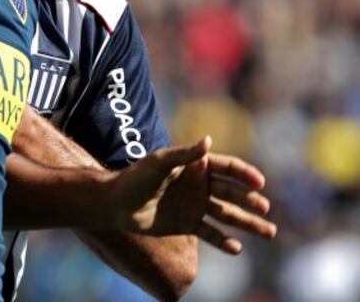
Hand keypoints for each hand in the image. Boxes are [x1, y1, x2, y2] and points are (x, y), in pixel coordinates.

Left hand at [112, 136, 275, 253]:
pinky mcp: (187, 224)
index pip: (227, 168)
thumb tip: (208, 139)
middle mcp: (199, 185)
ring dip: (248, 223)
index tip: (259, 182)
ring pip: (228, 215)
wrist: (115, 203)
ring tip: (270, 232)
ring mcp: (195, 205)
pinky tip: (236, 248)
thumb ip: (184, 154)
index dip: (245, 174)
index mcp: (195, 166)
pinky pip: (211, 233)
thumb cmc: (135, 178)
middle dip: (250, 200)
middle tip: (264, 208)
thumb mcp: (159, 162)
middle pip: (232, 193)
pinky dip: (224, 241)